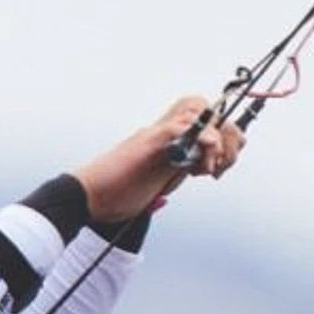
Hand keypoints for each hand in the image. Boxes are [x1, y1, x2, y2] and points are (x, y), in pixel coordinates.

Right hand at [73, 96, 244, 224]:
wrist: (85, 198)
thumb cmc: (109, 199)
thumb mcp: (144, 196)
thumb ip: (155, 194)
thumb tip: (161, 203)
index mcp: (166, 146)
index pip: (205, 126)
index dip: (223, 141)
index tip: (220, 168)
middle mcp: (163, 134)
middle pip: (209, 112)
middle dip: (229, 136)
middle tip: (222, 166)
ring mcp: (156, 135)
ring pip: (199, 111)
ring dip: (215, 136)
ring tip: (210, 164)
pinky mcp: (149, 141)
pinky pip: (182, 125)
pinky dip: (199, 135)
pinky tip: (202, 155)